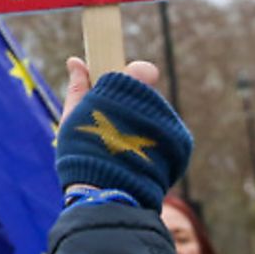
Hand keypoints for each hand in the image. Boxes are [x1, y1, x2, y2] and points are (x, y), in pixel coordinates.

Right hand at [55, 57, 191, 209]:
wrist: (109, 192)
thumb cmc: (85, 150)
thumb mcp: (74, 115)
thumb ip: (79, 87)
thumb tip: (75, 61)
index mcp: (128, 90)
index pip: (141, 69)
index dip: (129, 78)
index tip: (114, 91)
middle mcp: (155, 102)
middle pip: (146, 95)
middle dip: (131, 106)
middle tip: (112, 125)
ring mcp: (170, 123)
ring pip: (156, 115)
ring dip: (142, 124)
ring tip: (121, 145)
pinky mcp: (180, 143)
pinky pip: (166, 133)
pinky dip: (153, 140)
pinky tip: (136, 155)